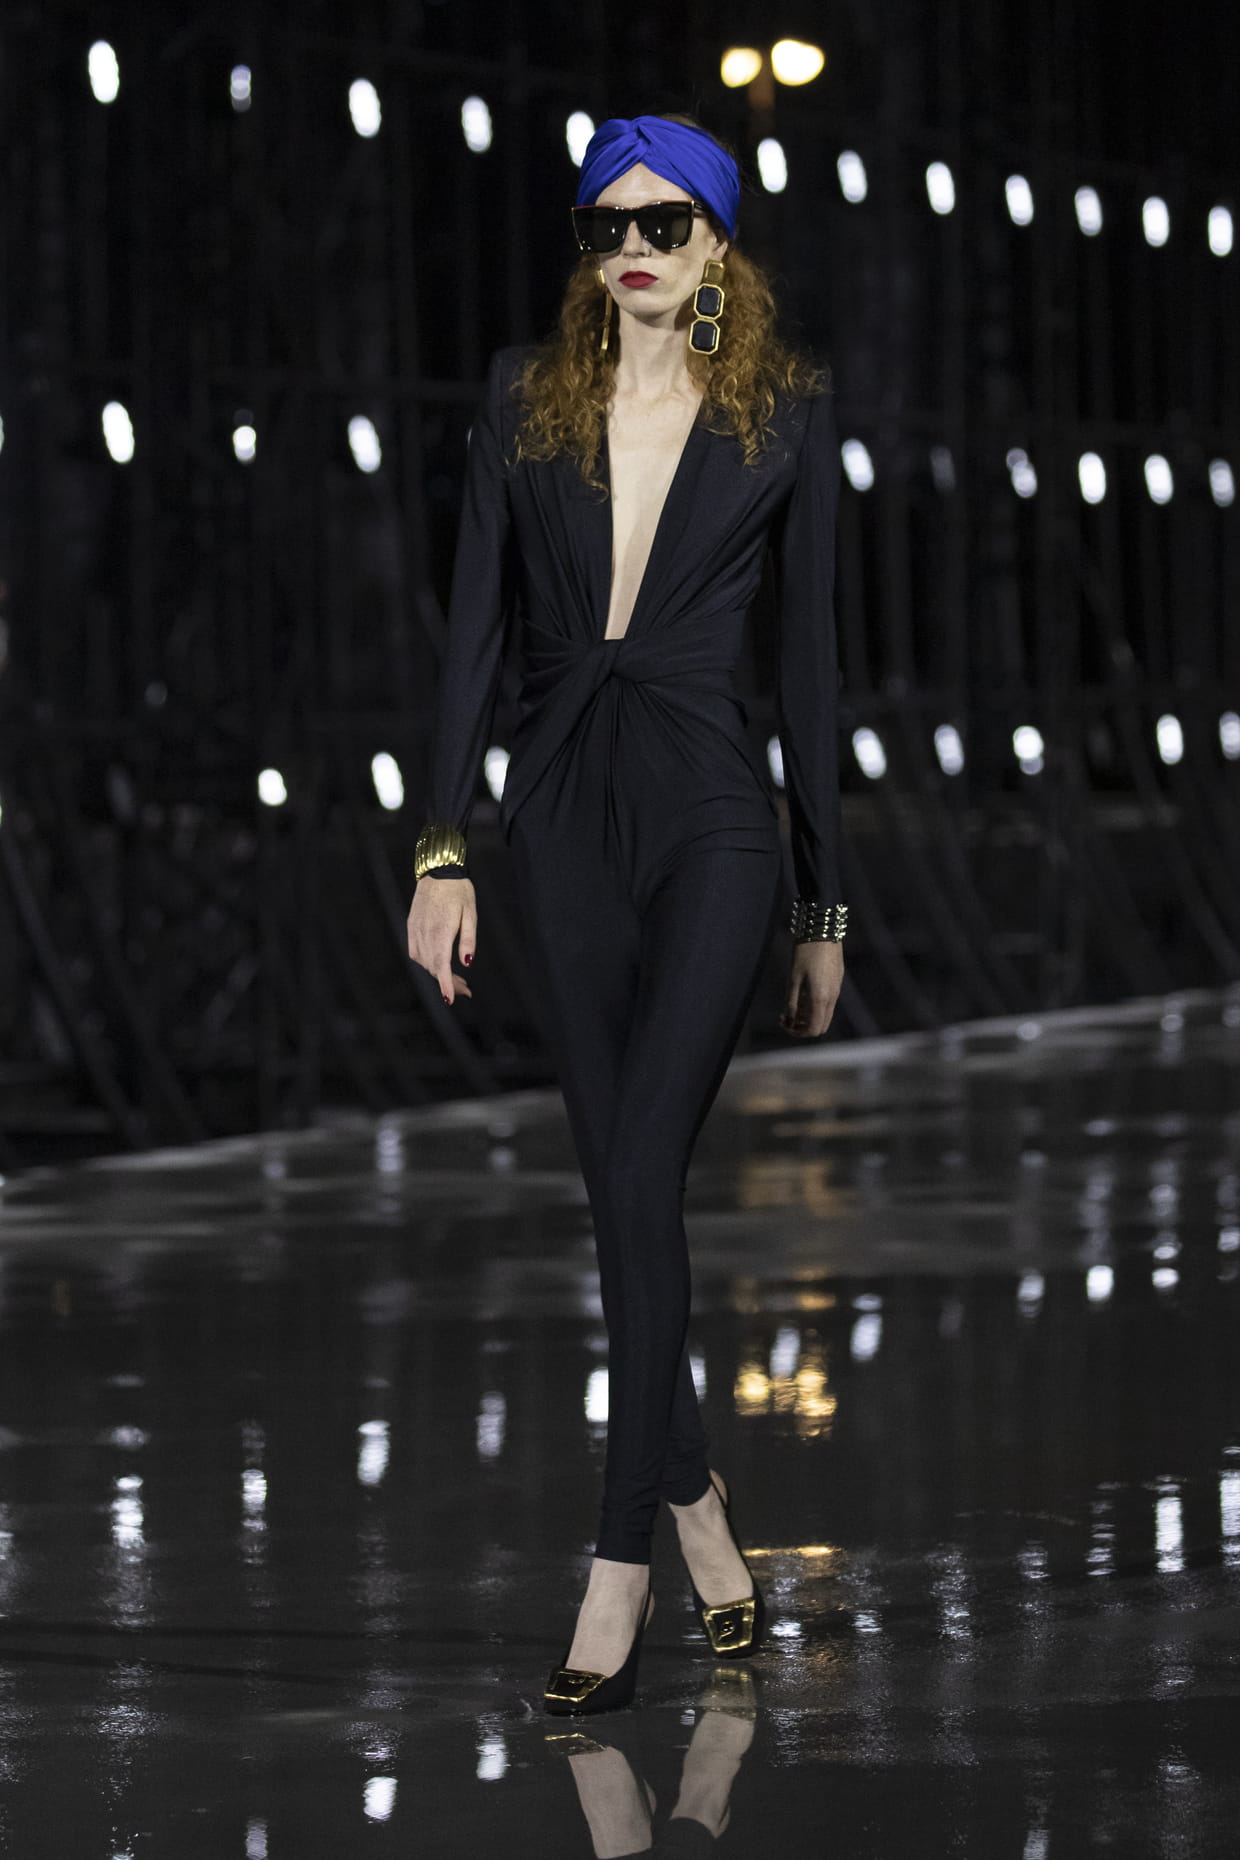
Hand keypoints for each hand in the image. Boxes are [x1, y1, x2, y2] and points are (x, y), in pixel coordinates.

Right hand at [406, 876, 475, 1006]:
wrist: (438, 871)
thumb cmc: (458, 891)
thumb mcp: (470, 914)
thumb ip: (468, 940)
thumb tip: (467, 962)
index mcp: (442, 931)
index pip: (441, 965)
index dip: (446, 984)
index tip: (450, 999)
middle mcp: (425, 933)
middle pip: (434, 967)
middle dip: (448, 982)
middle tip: (465, 990)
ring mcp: (415, 930)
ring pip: (424, 962)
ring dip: (438, 973)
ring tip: (455, 978)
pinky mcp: (411, 926)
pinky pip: (415, 952)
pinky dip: (425, 962)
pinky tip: (437, 964)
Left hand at [779, 940, 842, 1037]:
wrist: (822, 930)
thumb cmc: (804, 953)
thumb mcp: (793, 979)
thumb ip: (792, 1003)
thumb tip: (789, 1021)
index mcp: (820, 998)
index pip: (813, 1030)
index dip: (797, 1033)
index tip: (784, 1024)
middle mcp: (832, 998)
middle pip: (821, 1026)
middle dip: (803, 1028)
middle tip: (787, 1018)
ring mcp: (837, 990)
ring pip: (825, 1015)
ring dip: (808, 1017)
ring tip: (792, 1006)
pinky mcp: (837, 982)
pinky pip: (828, 1003)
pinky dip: (815, 1007)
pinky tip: (803, 995)